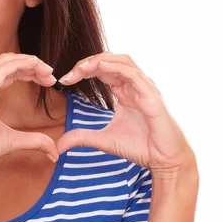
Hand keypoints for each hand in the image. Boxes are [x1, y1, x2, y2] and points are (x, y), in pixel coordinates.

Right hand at [0, 53, 60, 172]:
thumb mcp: (11, 141)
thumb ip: (33, 140)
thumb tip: (54, 151)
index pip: (4, 69)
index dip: (26, 70)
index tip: (45, 80)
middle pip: (6, 61)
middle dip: (32, 64)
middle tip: (50, 76)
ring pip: (6, 61)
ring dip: (30, 63)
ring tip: (48, 74)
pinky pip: (3, 69)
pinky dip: (22, 65)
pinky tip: (37, 72)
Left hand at [55, 52, 195, 175]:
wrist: (164, 160)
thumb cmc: (140, 147)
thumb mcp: (103, 140)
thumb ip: (81, 137)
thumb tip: (58, 145)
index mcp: (124, 90)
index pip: (101, 69)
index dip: (82, 70)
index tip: (64, 80)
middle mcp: (134, 85)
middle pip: (109, 60)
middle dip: (87, 63)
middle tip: (69, 74)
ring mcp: (144, 88)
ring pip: (122, 61)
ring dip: (99, 61)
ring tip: (80, 68)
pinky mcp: (151, 96)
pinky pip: (134, 74)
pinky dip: (116, 68)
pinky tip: (100, 68)